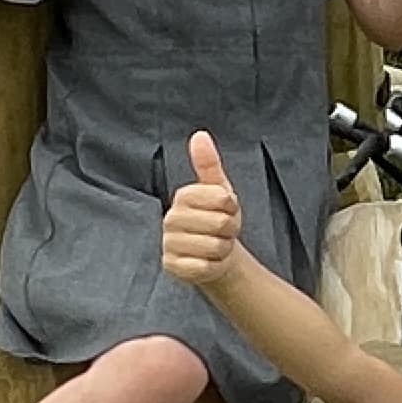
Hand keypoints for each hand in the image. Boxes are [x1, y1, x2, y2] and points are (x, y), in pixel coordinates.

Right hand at [162, 130, 245, 288]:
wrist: (216, 253)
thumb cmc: (218, 218)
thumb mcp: (219, 189)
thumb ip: (209, 164)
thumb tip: (200, 135)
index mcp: (183, 196)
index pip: (221, 197)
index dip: (232, 206)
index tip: (227, 208)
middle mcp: (170, 218)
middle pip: (220, 223)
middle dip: (230, 229)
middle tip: (223, 230)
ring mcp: (169, 243)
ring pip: (214, 246)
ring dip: (224, 248)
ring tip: (217, 244)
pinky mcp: (172, 266)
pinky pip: (204, 267)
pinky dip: (214, 266)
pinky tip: (209, 261)